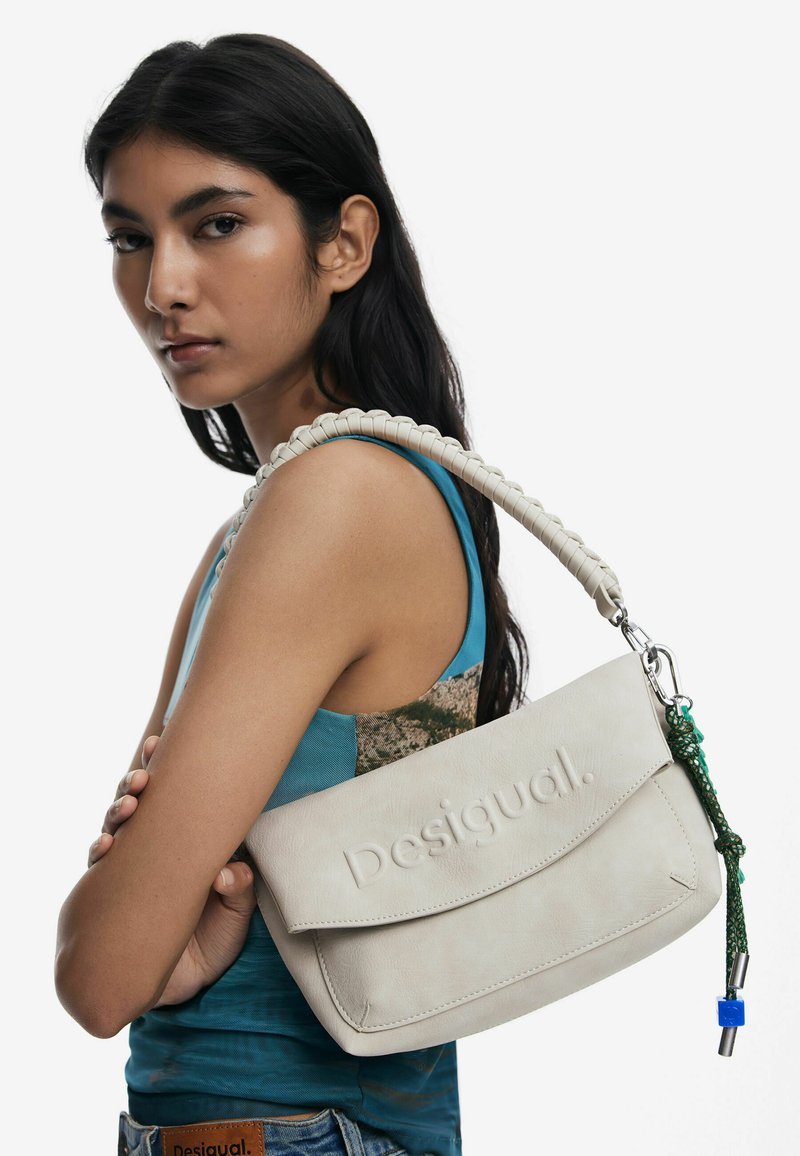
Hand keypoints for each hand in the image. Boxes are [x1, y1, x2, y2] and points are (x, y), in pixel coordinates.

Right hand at [87, 733, 257, 1007]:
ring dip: (119, 809)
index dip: (167, 769)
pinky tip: (105, 846)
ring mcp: (130, 868)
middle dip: (137, 781)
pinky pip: (100, 866)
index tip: (162, 744)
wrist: (180, 987)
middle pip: (140, 801)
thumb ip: (238, 892)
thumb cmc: (212, 942)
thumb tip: (226, 872)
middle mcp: (155, 847)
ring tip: (130, 804)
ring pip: (118, 826)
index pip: (175, 796)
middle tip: (144, 775)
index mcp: (186, 842)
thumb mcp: (235, 917)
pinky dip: (100, 850)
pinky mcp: (110, 894)